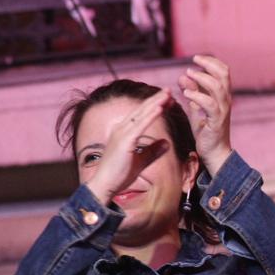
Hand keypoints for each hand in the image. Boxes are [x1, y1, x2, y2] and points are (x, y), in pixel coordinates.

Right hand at [83, 89, 173, 203]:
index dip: (154, 106)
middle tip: (169, 90)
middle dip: (156, 99)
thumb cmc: (119, 174)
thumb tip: (167, 143)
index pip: (141, 115)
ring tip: (167, 94)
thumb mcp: (141, 161)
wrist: (105, 184)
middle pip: (141, 110)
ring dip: (155, 103)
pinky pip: (140, 125)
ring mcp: (122, 133)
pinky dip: (150, 115)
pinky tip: (160, 108)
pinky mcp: (125, 141)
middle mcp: (121, 129)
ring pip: (142, 114)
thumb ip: (153, 151)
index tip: (167, 100)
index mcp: (123, 132)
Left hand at [178, 54, 233, 174]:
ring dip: (202, 78)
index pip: (223, 72)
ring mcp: (222, 110)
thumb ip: (192, 91)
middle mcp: (225, 100)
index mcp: (222, 95)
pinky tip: (186, 93)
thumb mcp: (196, 107)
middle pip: (224, 75)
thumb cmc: (205, 130)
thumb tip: (183, 75)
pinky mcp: (216, 121)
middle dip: (209, 64)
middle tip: (194, 60)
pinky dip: (198, 96)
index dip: (212, 62)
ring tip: (188, 73)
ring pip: (218, 87)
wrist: (213, 152)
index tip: (196, 58)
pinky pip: (210, 105)